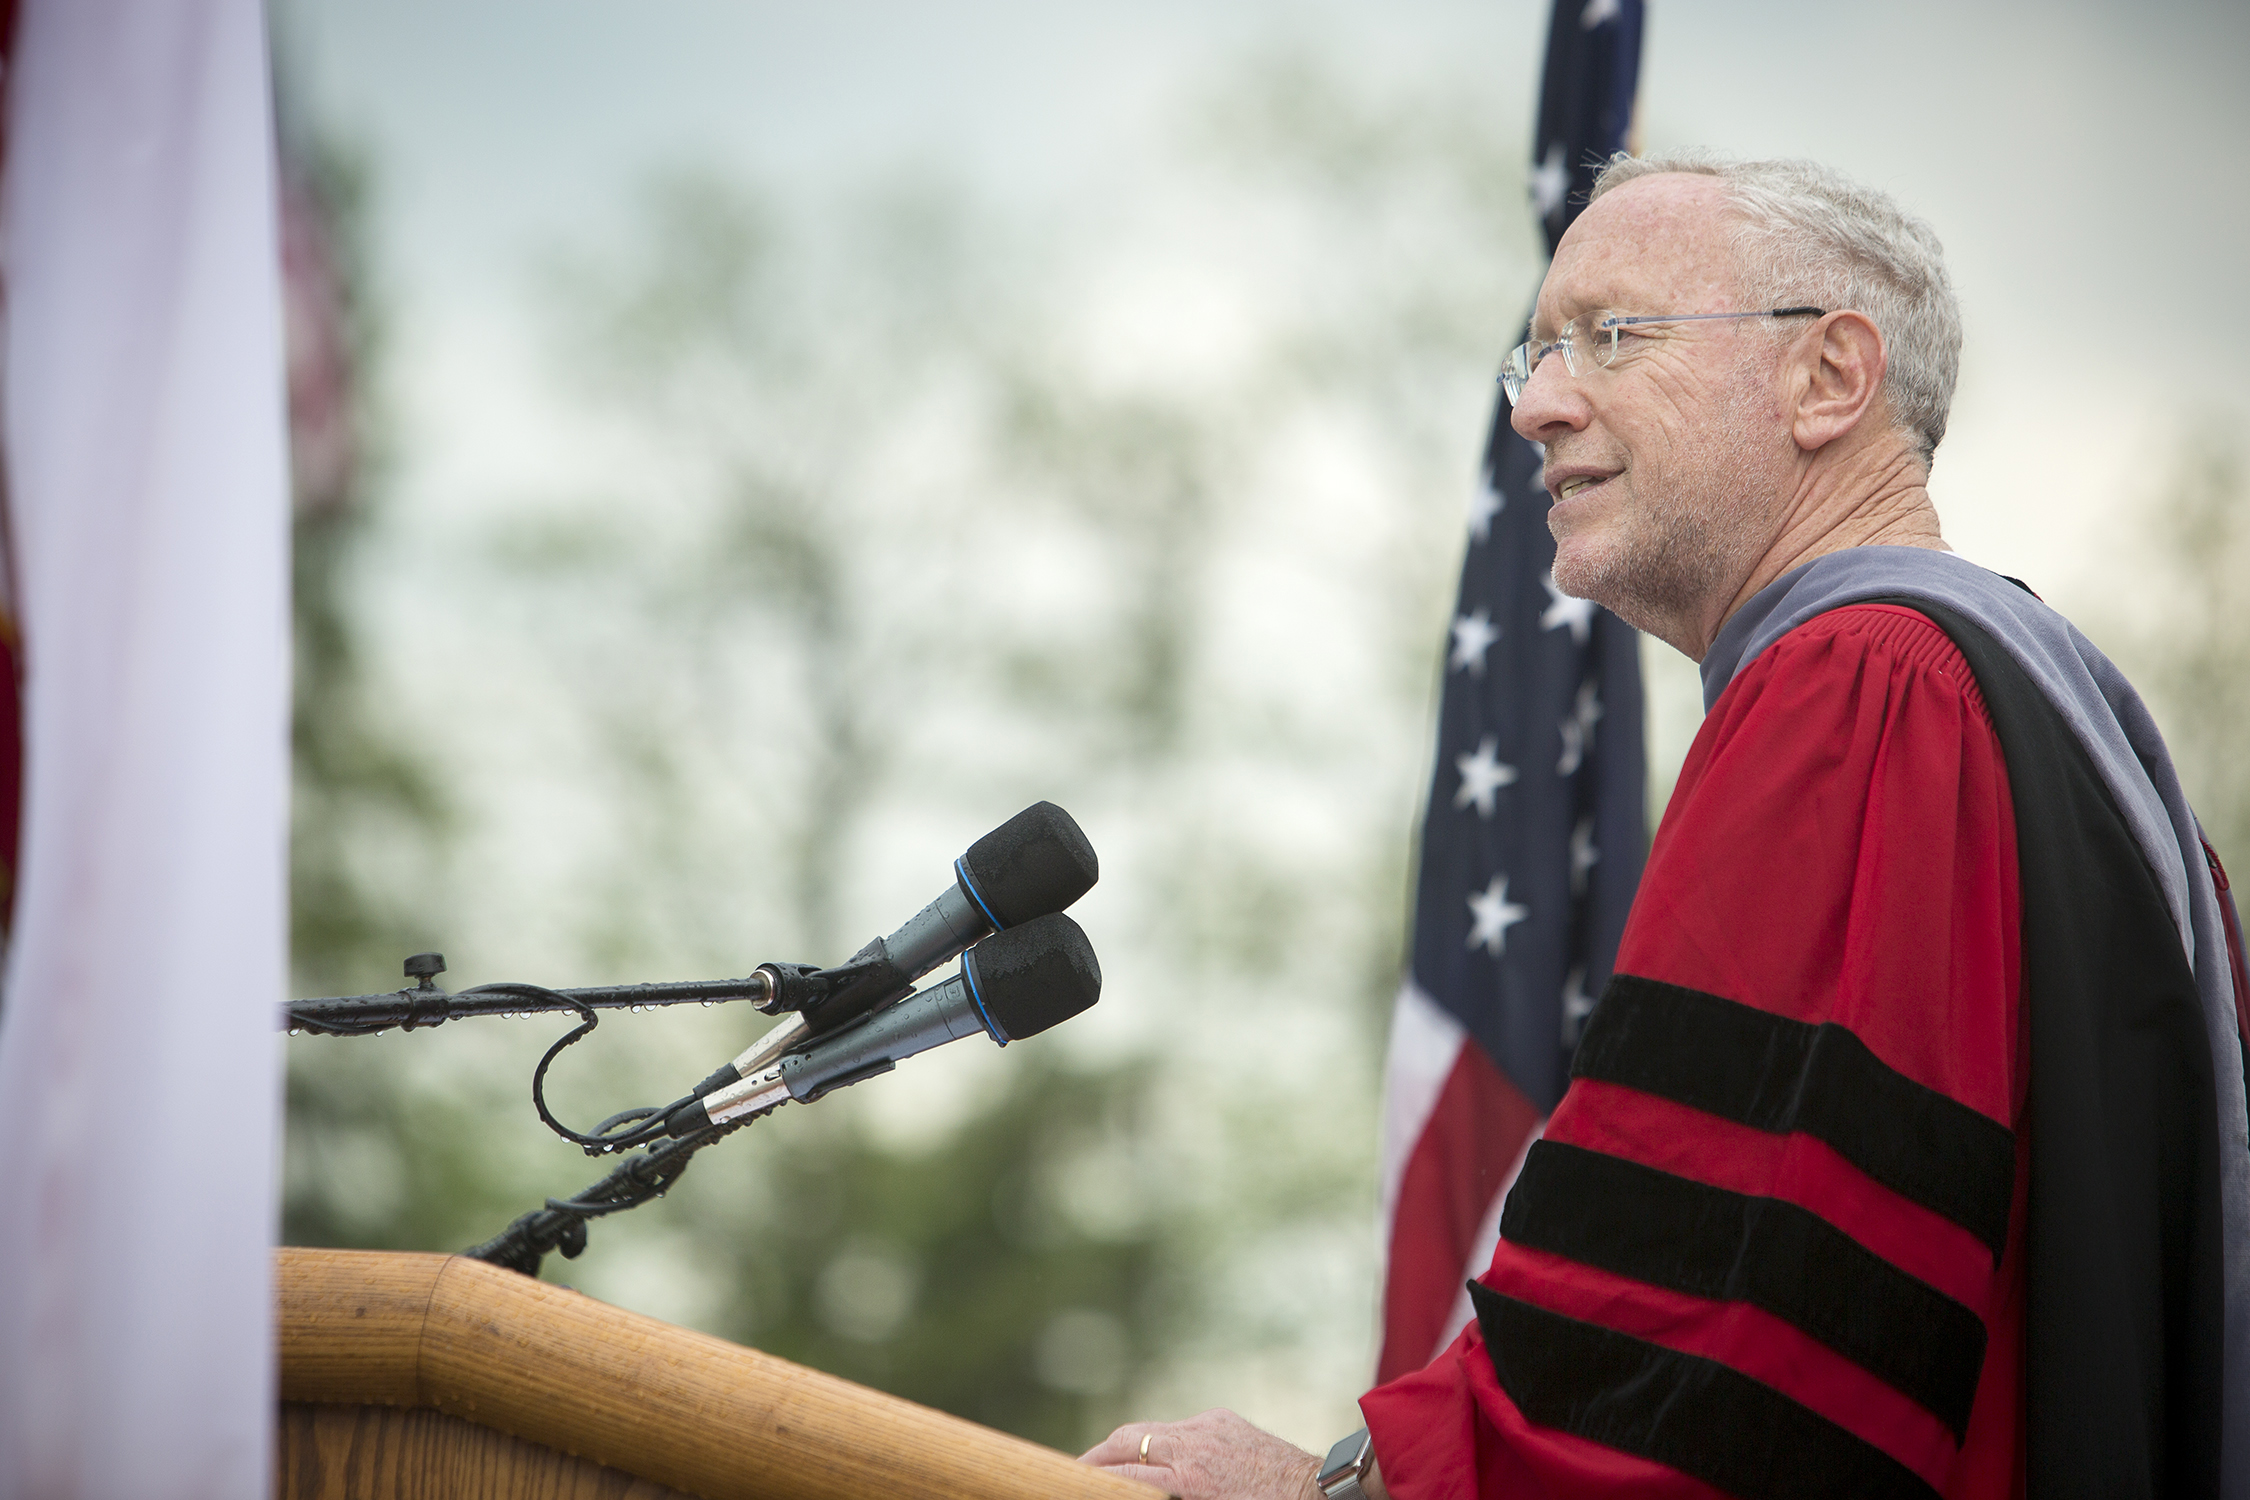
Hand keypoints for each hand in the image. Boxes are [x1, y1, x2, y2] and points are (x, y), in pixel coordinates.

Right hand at [1081, 1409, 1321, 1499]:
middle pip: (1128, 1439)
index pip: (1127, 1474)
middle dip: (1098, 1454)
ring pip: (1150, 1428)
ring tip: (1109, 1462)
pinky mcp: (1221, 1418)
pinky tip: (1158, 1456)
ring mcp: (1208, 1426)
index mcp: (1191, 1477)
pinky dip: (1162, 1440)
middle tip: (1077, 1468)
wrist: (1314, 1489)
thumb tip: (1140, 1489)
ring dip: (1127, 1444)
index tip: (1075, 1482)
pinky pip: (1180, 1426)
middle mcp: (1194, 1444)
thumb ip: (1168, 1496)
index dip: (1096, 1478)